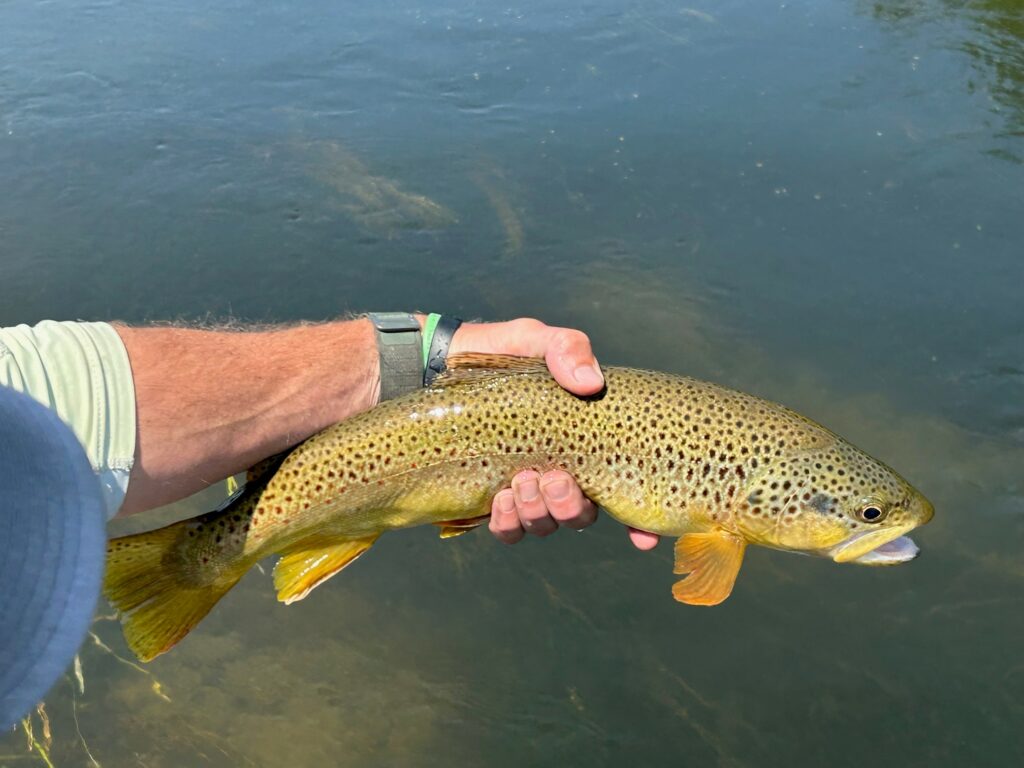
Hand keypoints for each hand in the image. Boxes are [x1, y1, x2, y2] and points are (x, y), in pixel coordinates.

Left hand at [449, 318, 658, 550]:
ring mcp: (525, 489)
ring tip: (520, 481)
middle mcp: (559, 472)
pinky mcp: (491, 499)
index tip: (643, 537)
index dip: (638, 521)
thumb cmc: (499, 353)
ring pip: (546, 524)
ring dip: (538, 511)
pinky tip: (500, 499)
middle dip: (572, 506)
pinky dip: (508, 522)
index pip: (620, 489)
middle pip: (582, 514)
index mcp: (582, 442)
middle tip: (553, 477)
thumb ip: (567, 349)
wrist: (441, 365)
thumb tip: (590, 383)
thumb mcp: (534, 340)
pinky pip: (508, 530)